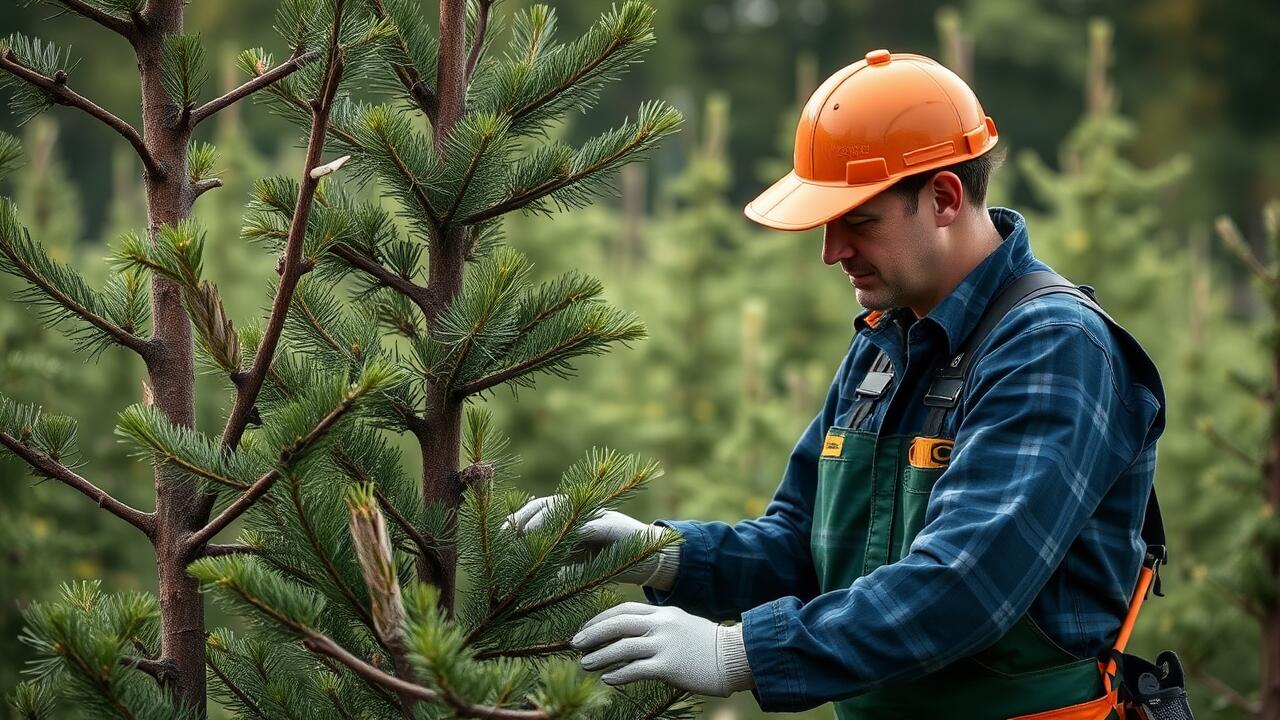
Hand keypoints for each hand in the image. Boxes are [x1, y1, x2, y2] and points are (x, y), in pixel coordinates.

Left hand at [504, 495, 668, 584]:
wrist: (650, 560)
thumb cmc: (609, 563)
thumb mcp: (574, 566)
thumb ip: (553, 568)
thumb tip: (521, 582)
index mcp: (571, 516)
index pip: (537, 509)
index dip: (516, 518)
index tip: (499, 535)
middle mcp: (582, 509)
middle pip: (544, 503)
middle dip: (521, 516)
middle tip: (503, 534)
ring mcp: (596, 514)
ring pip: (561, 508)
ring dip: (538, 521)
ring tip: (520, 536)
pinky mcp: (610, 526)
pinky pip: (584, 525)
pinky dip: (566, 532)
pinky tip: (553, 546)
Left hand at [571, 603, 753, 697]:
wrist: (735, 656)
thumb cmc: (707, 644)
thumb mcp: (681, 624)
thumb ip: (658, 625)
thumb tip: (632, 634)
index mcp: (663, 612)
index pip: (624, 609)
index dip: (601, 618)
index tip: (585, 628)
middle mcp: (662, 625)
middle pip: (618, 624)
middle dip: (593, 633)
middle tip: (575, 643)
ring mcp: (665, 645)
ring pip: (622, 647)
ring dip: (600, 656)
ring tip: (585, 664)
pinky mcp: (669, 666)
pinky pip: (636, 670)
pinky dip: (618, 674)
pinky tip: (608, 679)